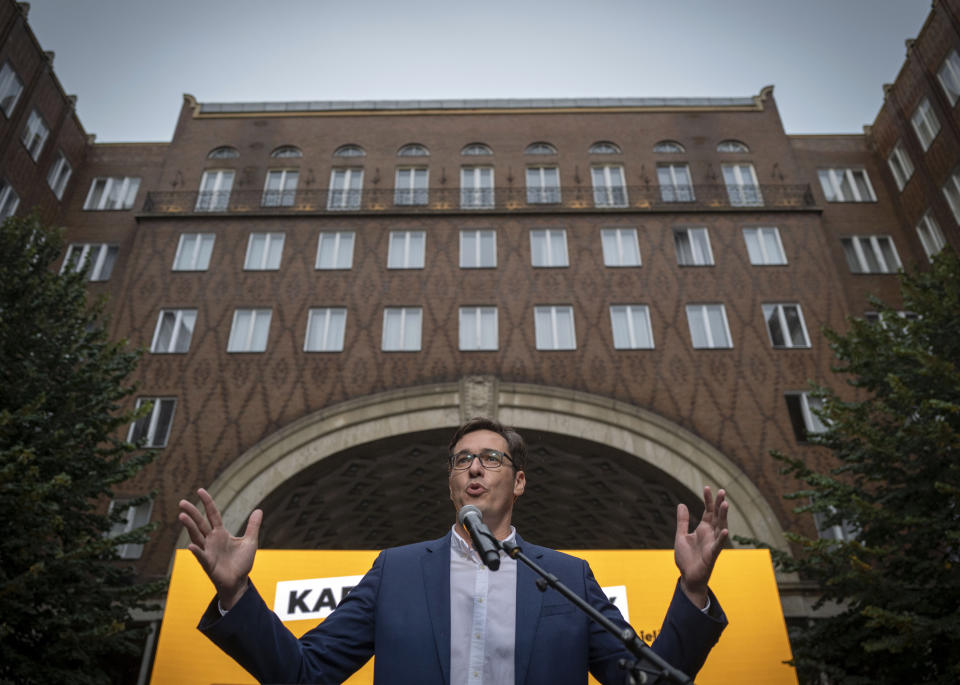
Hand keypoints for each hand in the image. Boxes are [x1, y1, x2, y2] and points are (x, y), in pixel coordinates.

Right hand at [178, 488, 262, 609]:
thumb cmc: (242, 562)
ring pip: (196, 536)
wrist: (239, 582)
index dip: (207, 502)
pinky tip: (190, 545)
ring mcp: (208, 551)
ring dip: (189, 527)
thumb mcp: (250, 541)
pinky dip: (196, 551)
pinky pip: (201, 556)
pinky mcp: (208, 564)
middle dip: (191, 513)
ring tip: (182, 516)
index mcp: (221, 533)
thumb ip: (253, 526)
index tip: (199, 490)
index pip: (212, 514)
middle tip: (181, 502)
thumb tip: (259, 509)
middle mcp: (211, 540)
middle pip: (200, 523)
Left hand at [674, 486, 728, 608]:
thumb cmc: (686, 558)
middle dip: (719, 504)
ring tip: (725, 504)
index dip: (708, 500)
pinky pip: (718, 545)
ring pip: (720, 527)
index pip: (708, 511)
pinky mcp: (712, 555)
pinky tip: (725, 530)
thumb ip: (682, 521)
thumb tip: (681, 504)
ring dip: (723, 516)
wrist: (687, 577)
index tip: (707, 487)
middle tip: (722, 491)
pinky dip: (722, 537)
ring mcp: (712, 544)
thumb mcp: (681, 536)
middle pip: (717, 516)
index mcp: (703, 529)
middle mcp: (710, 534)